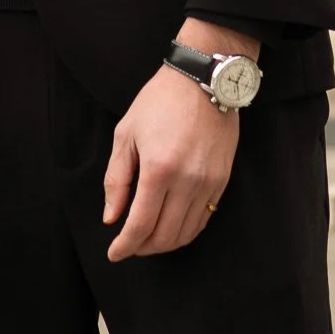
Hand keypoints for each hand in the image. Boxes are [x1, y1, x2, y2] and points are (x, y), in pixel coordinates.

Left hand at [103, 65, 239, 262]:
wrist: (203, 79)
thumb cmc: (159, 101)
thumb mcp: (126, 134)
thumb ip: (117, 180)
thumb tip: (112, 218)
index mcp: (158, 169)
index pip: (141, 224)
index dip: (125, 246)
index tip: (114, 254)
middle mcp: (187, 181)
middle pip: (164, 235)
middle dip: (143, 248)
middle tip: (129, 246)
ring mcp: (208, 182)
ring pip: (186, 232)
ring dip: (164, 243)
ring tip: (148, 239)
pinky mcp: (222, 180)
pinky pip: (204, 218)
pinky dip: (186, 231)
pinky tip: (172, 227)